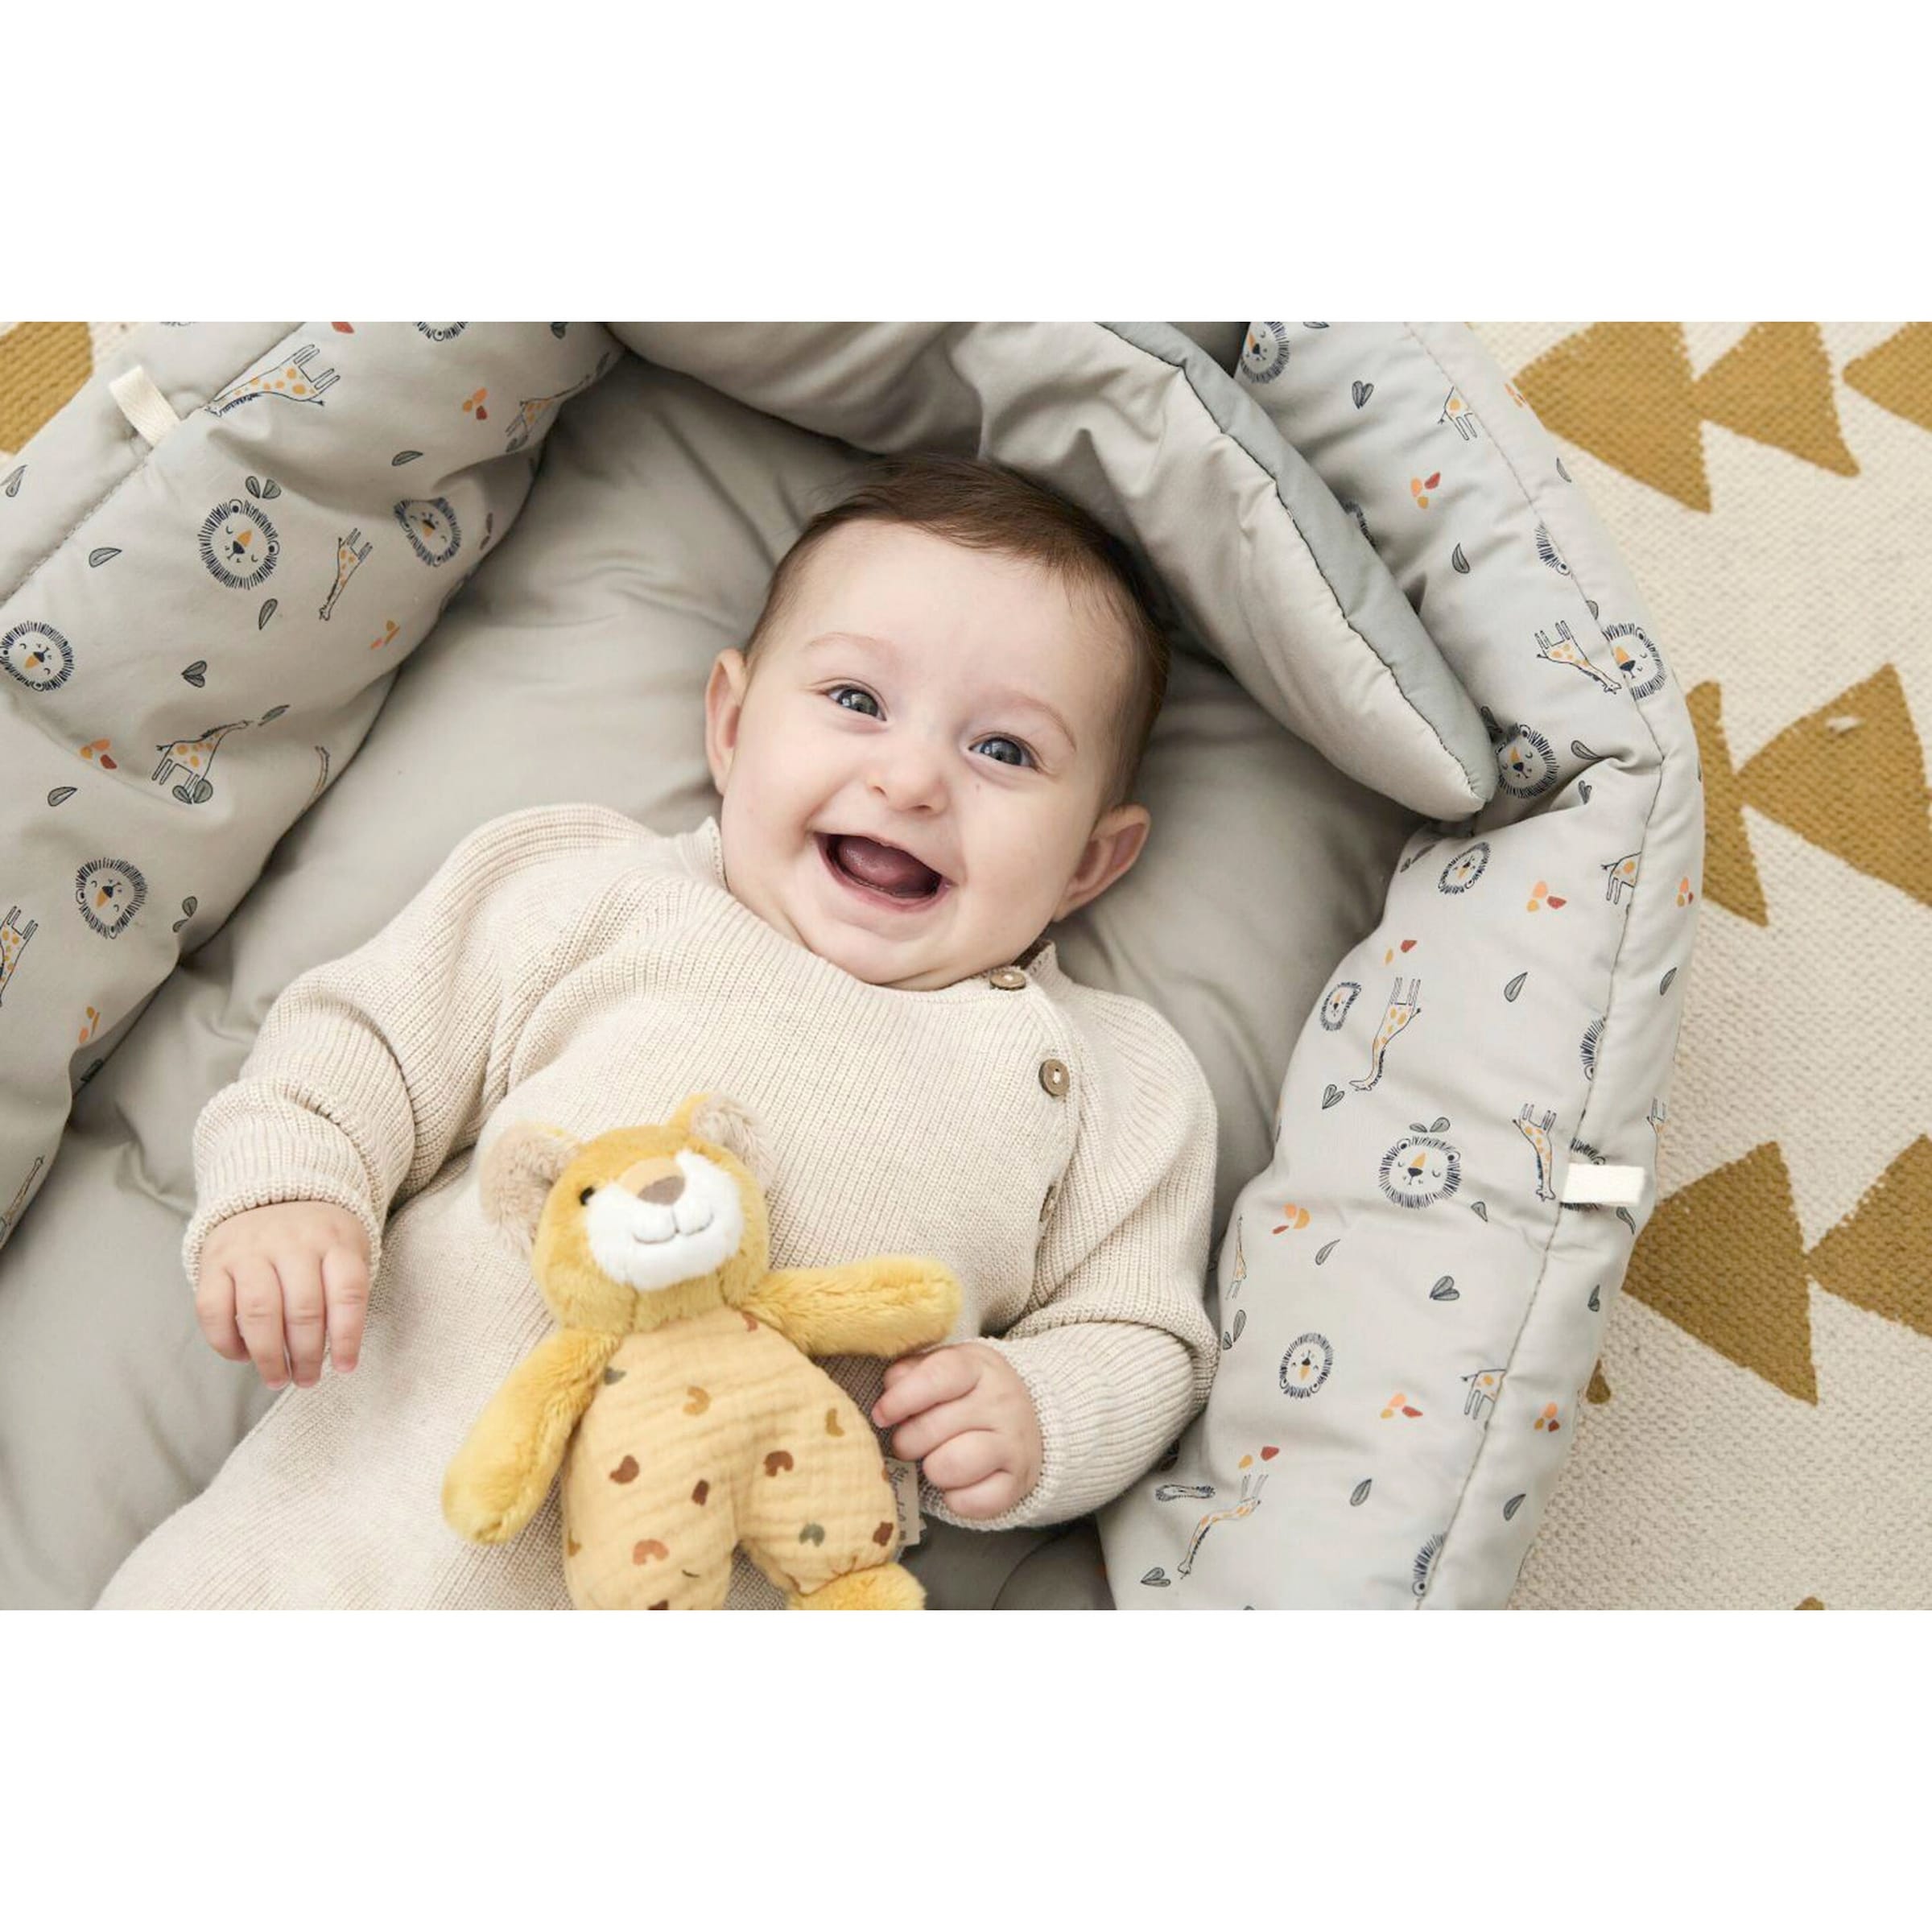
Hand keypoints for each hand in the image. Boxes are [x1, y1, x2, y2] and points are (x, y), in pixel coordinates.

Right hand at [195, 1201, 371, 1388]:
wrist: (270, 1194)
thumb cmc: (317, 1239)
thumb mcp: (347, 1250)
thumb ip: (345, 1293)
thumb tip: (340, 1356)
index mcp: (334, 1240)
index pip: (347, 1292)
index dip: (347, 1337)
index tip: (345, 1368)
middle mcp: (292, 1242)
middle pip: (303, 1309)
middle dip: (306, 1355)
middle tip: (307, 1380)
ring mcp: (250, 1250)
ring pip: (259, 1312)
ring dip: (269, 1356)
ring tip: (277, 1378)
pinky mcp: (214, 1261)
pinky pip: (213, 1309)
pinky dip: (226, 1342)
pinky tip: (242, 1356)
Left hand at [871, 1342, 1042, 1521]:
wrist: (1025, 1422)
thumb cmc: (967, 1394)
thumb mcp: (942, 1368)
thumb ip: (910, 1372)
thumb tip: (890, 1386)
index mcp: (978, 1367)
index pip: (937, 1377)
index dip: (901, 1398)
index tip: (882, 1415)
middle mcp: (1002, 1401)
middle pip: (932, 1428)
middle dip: (907, 1441)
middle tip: (909, 1442)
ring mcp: (1014, 1443)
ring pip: (950, 1466)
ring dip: (931, 1469)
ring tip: (935, 1461)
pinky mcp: (1018, 1482)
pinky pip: (971, 1502)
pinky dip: (954, 1500)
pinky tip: (956, 1484)